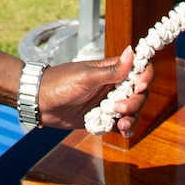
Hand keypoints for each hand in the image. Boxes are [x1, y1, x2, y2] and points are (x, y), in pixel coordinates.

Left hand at [36, 47, 153, 134]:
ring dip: (132, 118)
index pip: (139, 69)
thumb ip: (110, 70)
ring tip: (120, 125)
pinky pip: (121, 124)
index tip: (139, 86)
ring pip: (132, 111)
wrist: (40, 102)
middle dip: (135, 103)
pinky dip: (126, 129)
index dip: (145, 77)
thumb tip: (132, 51)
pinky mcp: (102, 118)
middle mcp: (113, 86)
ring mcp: (108, 103)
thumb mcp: (85, 77)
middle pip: (139, 93)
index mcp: (111, 70)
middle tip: (118, 109)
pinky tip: (123, 133)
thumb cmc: (59, 83)